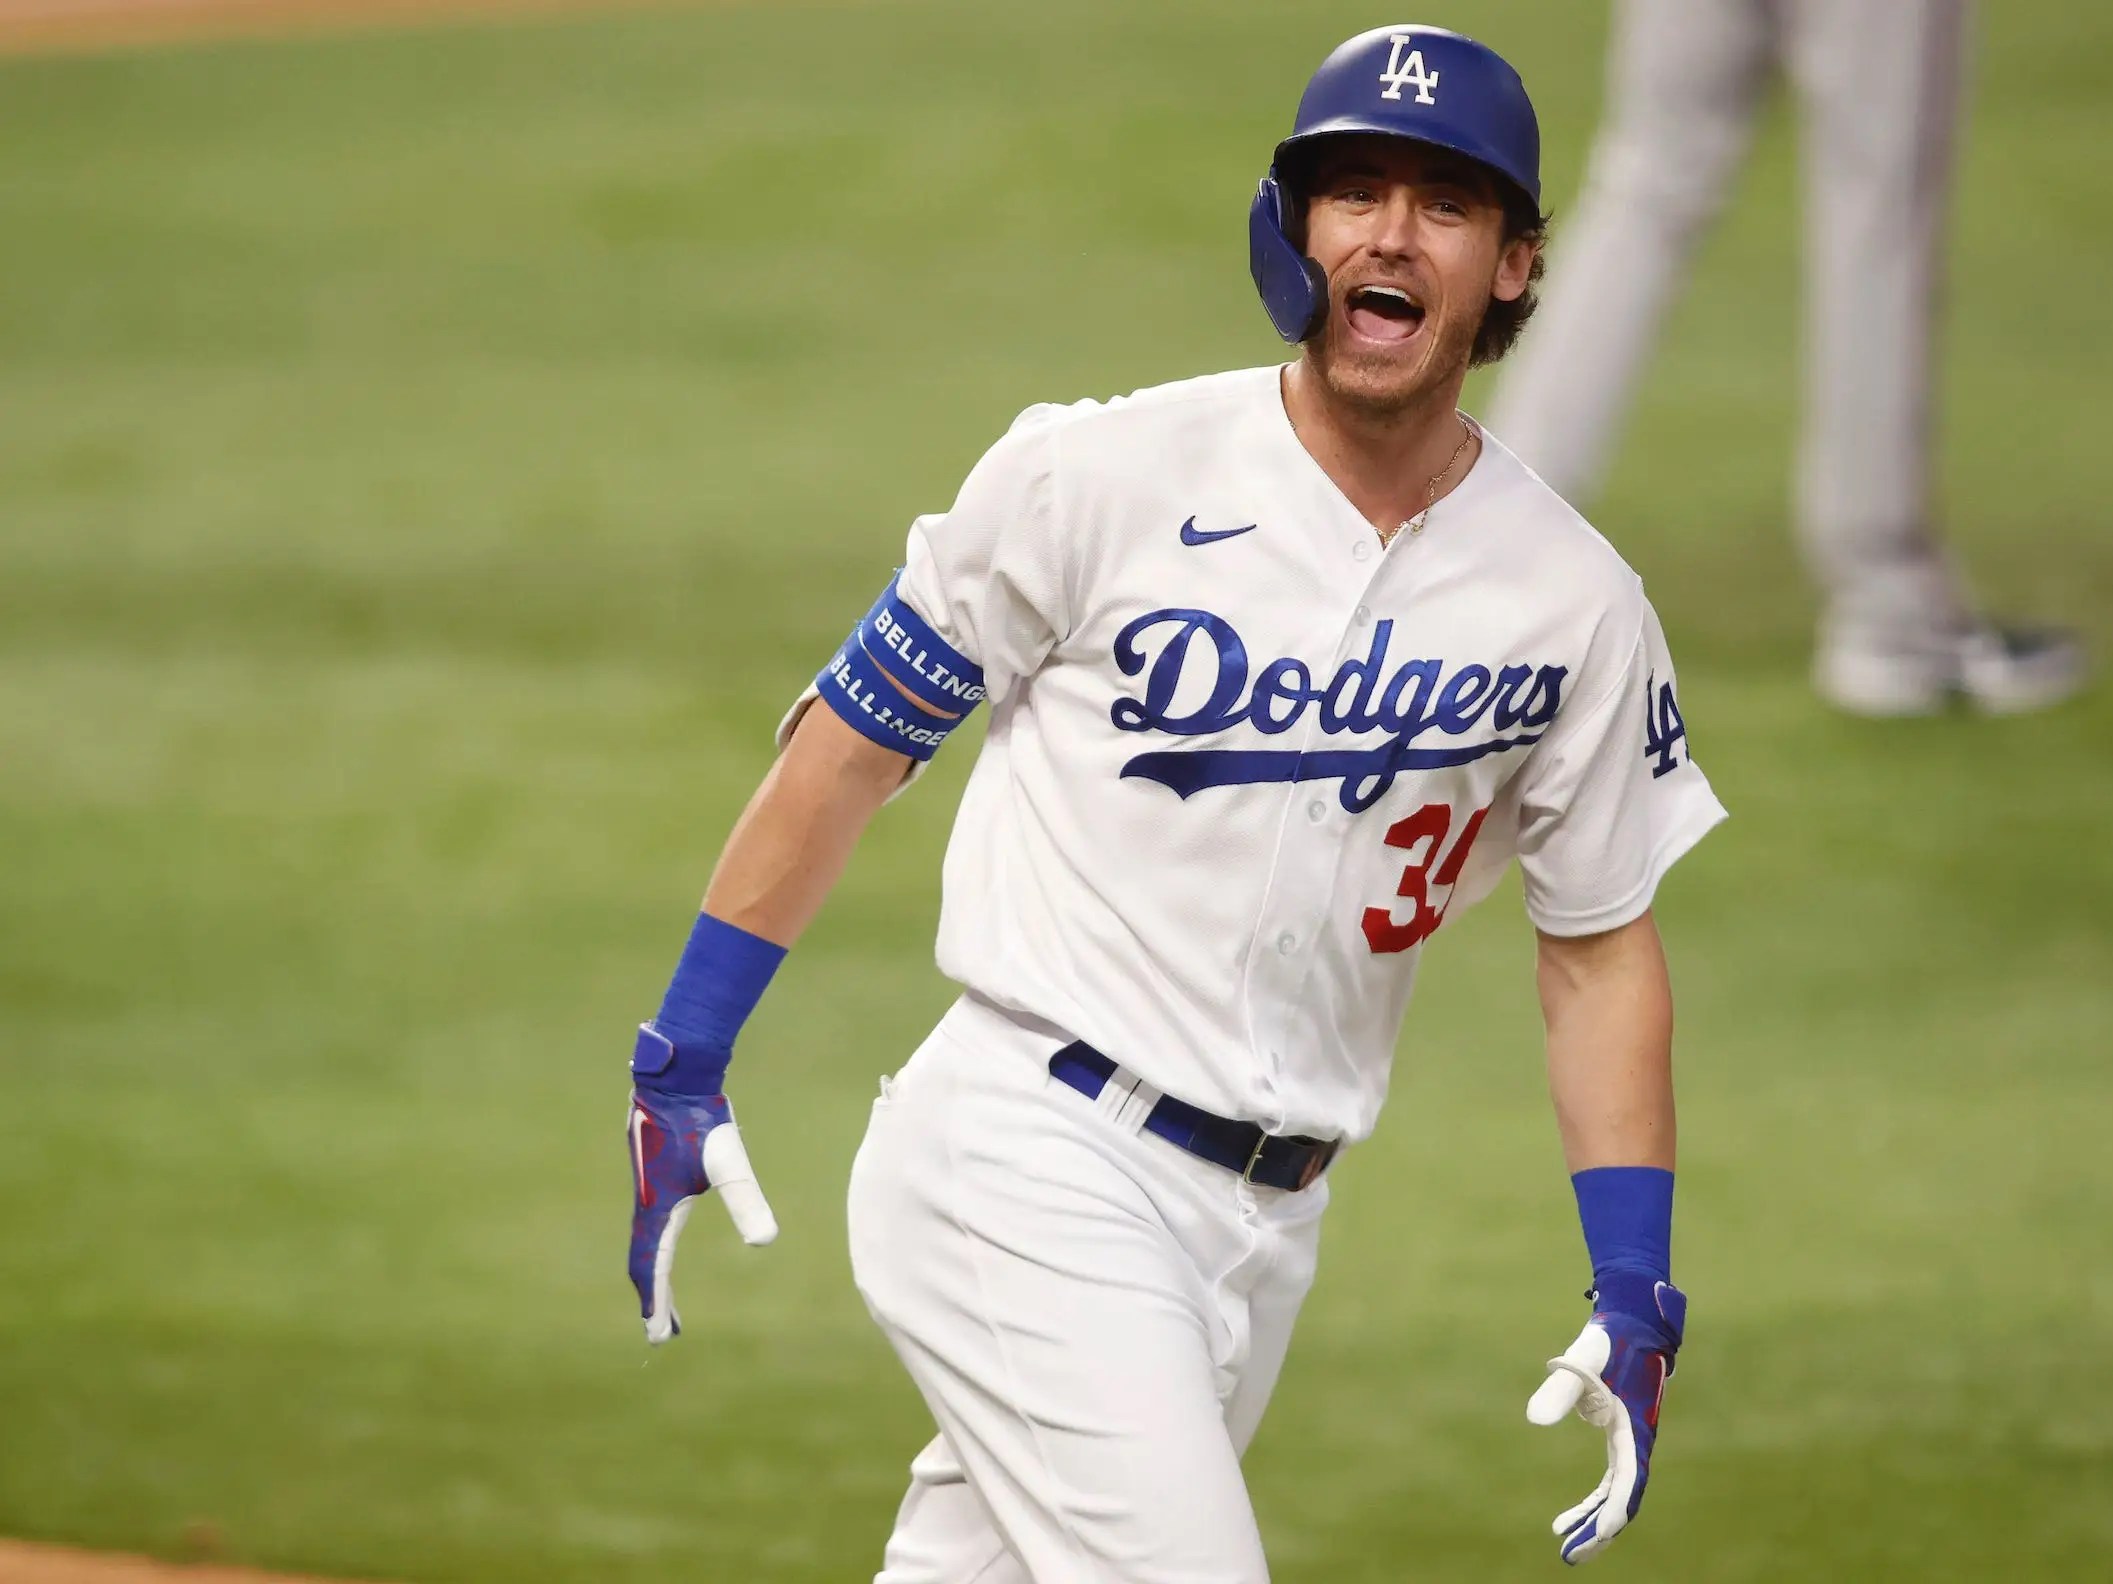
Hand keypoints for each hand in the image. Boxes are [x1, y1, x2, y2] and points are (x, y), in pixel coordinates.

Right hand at [626, 1075, 776, 1344]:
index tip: (658, 1337)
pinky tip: (666, 1240)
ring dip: (654, 1275)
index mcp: (657, 1209)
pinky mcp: (652, 1175)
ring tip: (668, 1302)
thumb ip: (746, 1200)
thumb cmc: (701, 1118)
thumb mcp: (728, 1162)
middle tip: (664, 1333)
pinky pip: (649, 1224)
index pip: (653, 1268)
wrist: (676, 1076)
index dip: (656, 1304)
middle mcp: (645, 1204)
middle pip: (645, 1263)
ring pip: (645, 1244)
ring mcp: (646, 1189)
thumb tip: (766, 1242)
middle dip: (654, 1299)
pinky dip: (655, 1248)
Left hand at [1525, 1275, 1685, 1564]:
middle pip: (1622, 1500)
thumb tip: (1532, 1421)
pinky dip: (1591, 1503)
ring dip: (1593, 1522)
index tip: (1598, 1535)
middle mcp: (1636, 1442)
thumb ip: (1559, 1388)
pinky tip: (1567, 1518)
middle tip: (1570, 1556)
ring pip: (1615, 1497)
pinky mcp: (1619, 1439)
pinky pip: (1609, 1484)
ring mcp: (1629, 1444)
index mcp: (1633, 1428)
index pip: (1628, 1480)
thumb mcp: (1580, 1359)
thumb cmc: (1607, 1341)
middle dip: (1599, 1531)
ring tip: (1562, 1543)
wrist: (1631, 1323)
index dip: (1614, 1510)